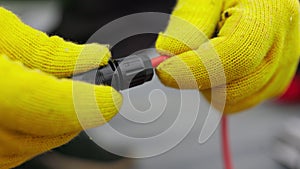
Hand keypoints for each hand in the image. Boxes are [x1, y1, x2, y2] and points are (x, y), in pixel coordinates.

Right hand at [0, 7, 121, 168]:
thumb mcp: (0, 32)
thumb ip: (50, 50)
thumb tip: (96, 58)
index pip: (50, 107)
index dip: (89, 103)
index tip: (112, 97)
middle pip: (51, 130)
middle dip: (81, 109)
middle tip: (92, 88)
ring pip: (42, 142)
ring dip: (64, 117)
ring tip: (61, 91)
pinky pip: (25, 147)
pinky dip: (44, 126)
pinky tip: (42, 106)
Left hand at [156, 0, 299, 112]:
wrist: (255, 0)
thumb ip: (188, 24)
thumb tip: (169, 55)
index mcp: (269, 15)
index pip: (233, 57)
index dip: (195, 69)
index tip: (165, 71)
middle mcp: (281, 47)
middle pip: (232, 87)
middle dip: (198, 77)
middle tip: (181, 58)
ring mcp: (280, 70)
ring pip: (233, 100)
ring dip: (207, 85)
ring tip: (206, 56)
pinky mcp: (272, 83)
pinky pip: (238, 102)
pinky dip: (218, 91)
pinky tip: (217, 67)